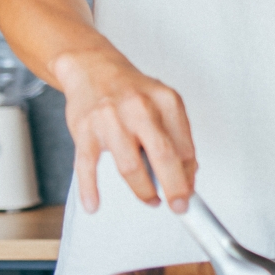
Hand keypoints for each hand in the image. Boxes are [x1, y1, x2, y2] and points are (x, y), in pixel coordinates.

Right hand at [52, 49, 195, 214]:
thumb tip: (188, 172)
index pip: (185, 146)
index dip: (189, 174)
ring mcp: (110, 120)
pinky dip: (90, 189)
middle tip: (179, 206)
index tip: (190, 192)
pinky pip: (87, 166)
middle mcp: (140, 108)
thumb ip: (176, 136)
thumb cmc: (131, 91)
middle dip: (175, 187)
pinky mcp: (85, 131)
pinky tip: (94, 204)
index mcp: (166, 101)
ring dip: (143, 191)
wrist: (93, 68)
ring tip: (151, 199)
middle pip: (163, 156)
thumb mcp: (163, 104)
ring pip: (130, 166)